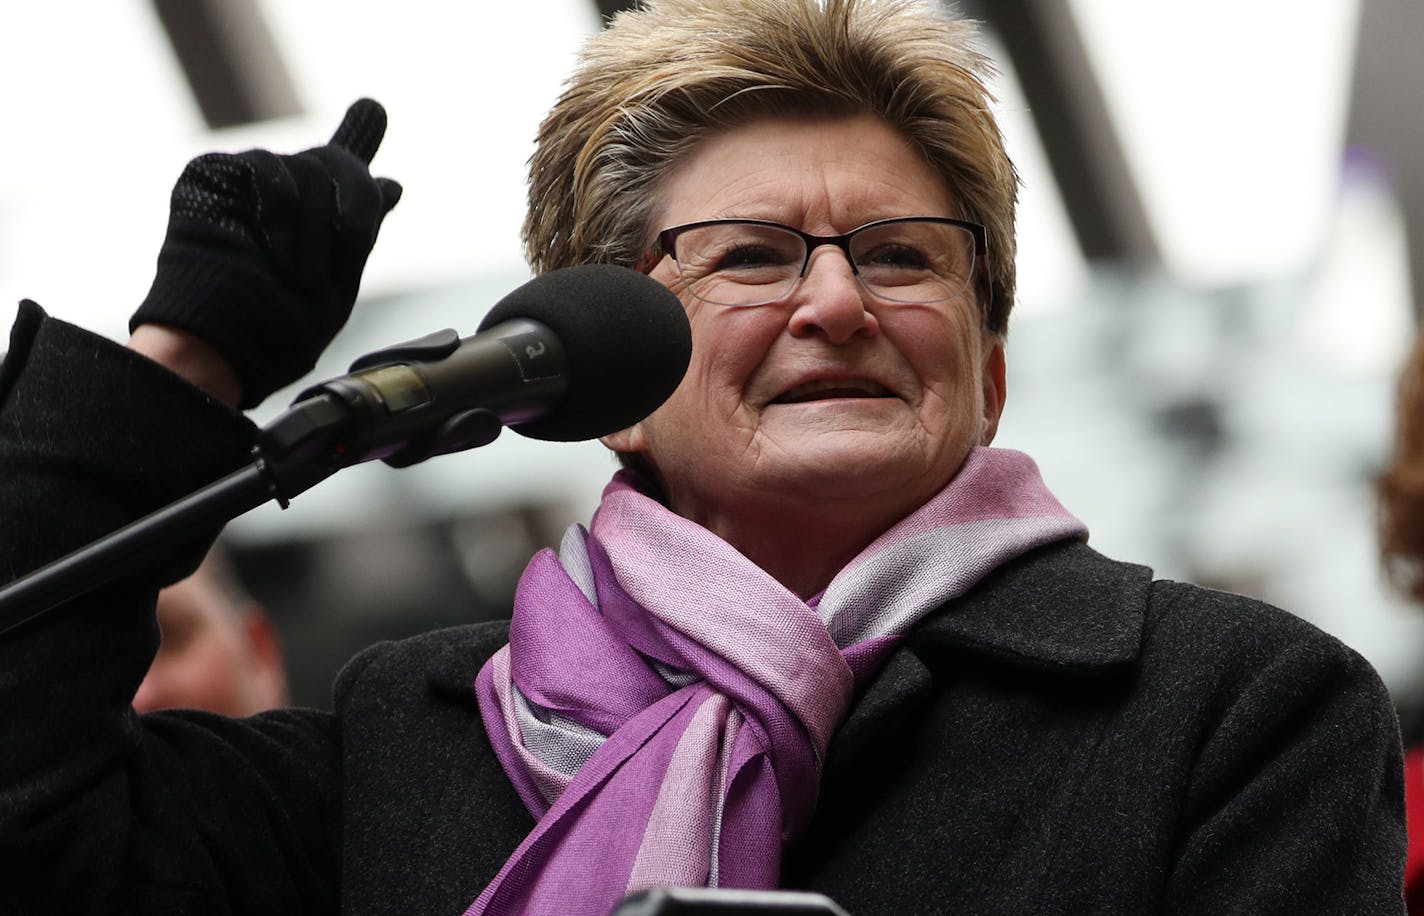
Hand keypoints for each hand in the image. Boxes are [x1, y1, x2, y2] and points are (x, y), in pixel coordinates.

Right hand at [129, 98, 402, 407]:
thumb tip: (392, 183)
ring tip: (299, 272)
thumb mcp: (341, 279)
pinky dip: (281, 208)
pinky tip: (271, 244)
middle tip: (352, 242)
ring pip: (307, 166)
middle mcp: (284, 197)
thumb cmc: (281, 329)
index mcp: (315, 225)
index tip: (373, 108)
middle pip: (339, 162)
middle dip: (357, 199)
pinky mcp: (211, 174)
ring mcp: (247, 183)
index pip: (341, 174)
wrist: (230, 341)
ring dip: (315, 225)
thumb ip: (361, 227)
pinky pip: (268, 167)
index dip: (359, 135)